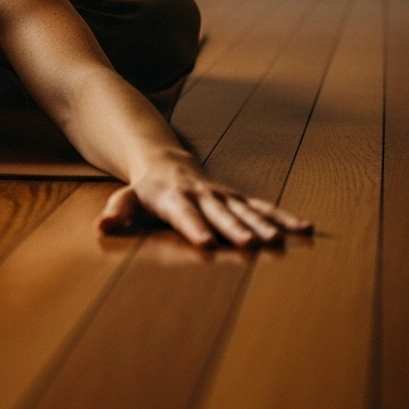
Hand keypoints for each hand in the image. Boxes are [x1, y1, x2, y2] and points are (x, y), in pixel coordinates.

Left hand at [97, 159, 309, 247]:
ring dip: (266, 225)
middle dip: (237, 229)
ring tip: (285, 241)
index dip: (196, 228)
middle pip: (221, 214)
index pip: (185, 216)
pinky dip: (283, 217)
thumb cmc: (145, 190)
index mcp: (174, 198)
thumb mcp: (127, 198)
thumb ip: (118, 211)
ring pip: (247, 210)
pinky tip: (305, 229)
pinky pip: (263, 207)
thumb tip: (102, 226)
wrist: (166, 163)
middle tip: (252, 244)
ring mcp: (223, 196)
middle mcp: (203, 196)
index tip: (207, 243)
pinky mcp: (237, 198)